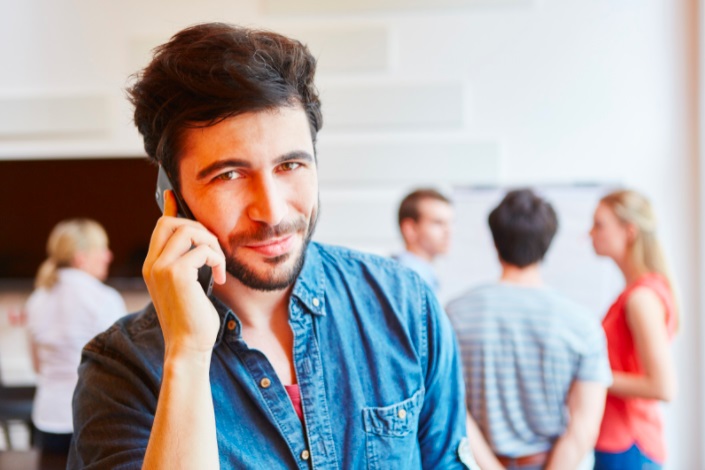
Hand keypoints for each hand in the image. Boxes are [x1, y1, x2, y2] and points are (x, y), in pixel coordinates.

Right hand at [143, 190, 226, 359]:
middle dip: (199, 228)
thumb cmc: (193, 319)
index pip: (160, 226)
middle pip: (171, 222)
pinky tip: (219, 278)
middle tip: (213, 251)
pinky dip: (217, 259)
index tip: (173, 195)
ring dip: (211, 244)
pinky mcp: (176, 274)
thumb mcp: (188, 286)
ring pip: (188, 231)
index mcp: (152, 265)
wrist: (189, 346)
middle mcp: (152, 264)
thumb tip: (199, 245)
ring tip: (218, 265)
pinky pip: (202, 250)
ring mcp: (161, 268)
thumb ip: (188, 264)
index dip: (170, 208)